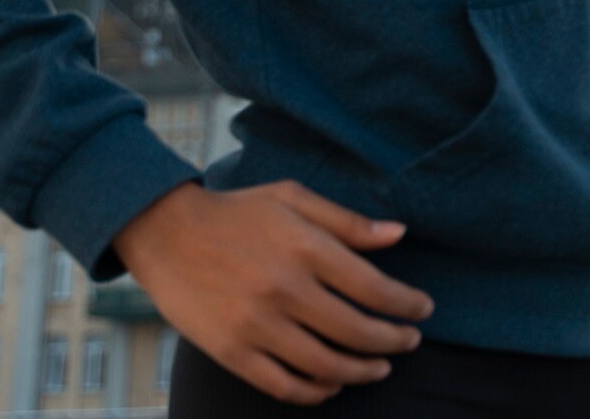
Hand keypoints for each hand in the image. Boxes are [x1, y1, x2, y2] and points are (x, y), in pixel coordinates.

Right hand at [113, 181, 432, 404]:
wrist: (165, 232)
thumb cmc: (237, 211)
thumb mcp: (293, 198)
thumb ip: (347, 221)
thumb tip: (398, 235)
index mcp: (306, 248)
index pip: (374, 288)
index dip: (407, 304)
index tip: (423, 310)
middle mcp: (285, 289)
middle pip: (357, 331)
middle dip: (393, 341)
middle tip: (410, 341)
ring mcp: (257, 325)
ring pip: (326, 365)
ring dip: (362, 371)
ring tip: (380, 368)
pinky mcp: (232, 352)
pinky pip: (283, 384)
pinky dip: (315, 391)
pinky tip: (333, 383)